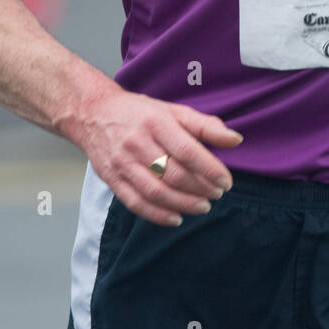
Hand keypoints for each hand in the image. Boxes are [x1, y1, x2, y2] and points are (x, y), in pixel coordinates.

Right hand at [70, 82, 243, 226]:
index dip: (210, 170)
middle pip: (174, 174)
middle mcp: (137, 143)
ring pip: (156, 192)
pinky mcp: (112, 178)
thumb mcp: (173, 110)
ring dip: (184, 204)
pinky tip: (176, 218)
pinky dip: (157, 215)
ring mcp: (122, 163)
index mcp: (156, 122)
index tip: (226, 181)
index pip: (187, 151)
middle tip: (217, 194)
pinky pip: (135, 203)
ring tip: (203, 206)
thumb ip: (205, 126)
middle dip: (201, 188)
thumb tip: (235, 139)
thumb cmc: (140, 112)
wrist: (92, 113)